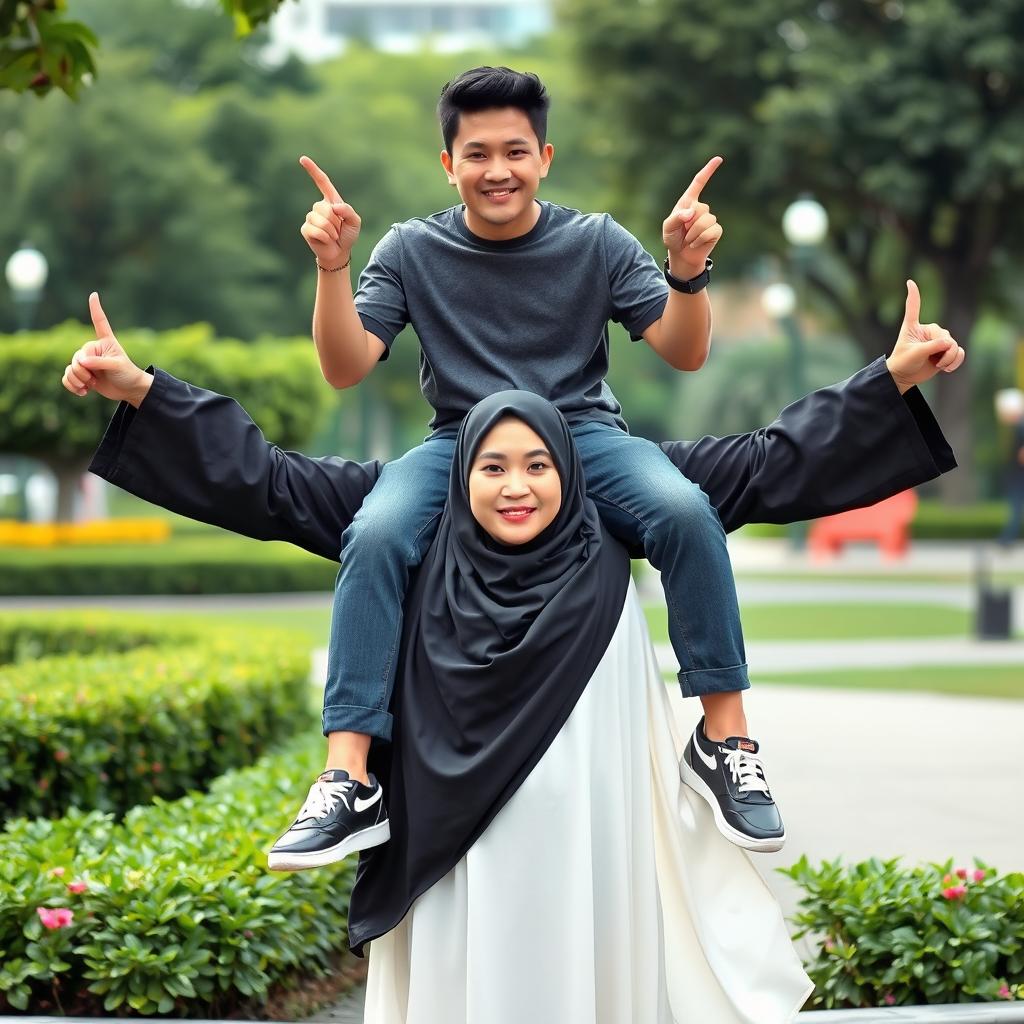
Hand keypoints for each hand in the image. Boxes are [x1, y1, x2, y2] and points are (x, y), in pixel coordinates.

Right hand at [61, 293, 151, 406]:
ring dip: (76, 380)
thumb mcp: (117, 367)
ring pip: (70, 369)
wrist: (129, 389)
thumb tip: (81, 362)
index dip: (96, 309)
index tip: (94, 294)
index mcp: (105, 342)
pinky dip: (71, 386)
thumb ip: (100, 363)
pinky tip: (83, 392)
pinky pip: (67, 378)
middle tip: (93, 380)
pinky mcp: (82, 374)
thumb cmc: (128, 374)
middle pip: (76, 358)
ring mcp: (86, 362)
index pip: (100, 323)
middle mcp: (93, 350)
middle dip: (81, 371)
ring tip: (89, 386)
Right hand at [299, 155, 361, 269]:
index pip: (322, 182)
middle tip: (338, 230)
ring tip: (333, 236)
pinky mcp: (306, 229)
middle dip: (335, 222)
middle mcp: (319, 207)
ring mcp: (311, 217)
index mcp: (331, 201)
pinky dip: (325, 237)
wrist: (340, 252)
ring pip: (320, 220)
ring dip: (331, 231)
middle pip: (324, 208)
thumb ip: (348, 211)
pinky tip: (326, 241)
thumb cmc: (348, 235)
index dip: (313, 170)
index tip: (303, 159)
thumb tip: (334, 207)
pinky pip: (315, 230)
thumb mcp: (355, 222)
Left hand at [662, 156, 723, 279]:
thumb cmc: (673, 239)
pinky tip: (695, 243)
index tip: (718, 159)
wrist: (681, 256)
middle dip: (689, 223)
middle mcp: (700, 208)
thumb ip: (676, 217)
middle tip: (683, 232)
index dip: (708, 170)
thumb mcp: (668, 227)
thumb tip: (691, 211)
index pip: (699, 183)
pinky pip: (711, 230)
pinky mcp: (716, 230)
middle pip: (700, 208)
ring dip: (693, 233)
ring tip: (688, 239)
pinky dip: (700, 239)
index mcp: (688, 202)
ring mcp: (710, 219)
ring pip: (705, 220)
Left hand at [886, 280, 964, 394]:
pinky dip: (956, 361)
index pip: (914, 309)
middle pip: (946, 337)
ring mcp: (939, 340)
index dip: (913, 295)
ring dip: (949, 358)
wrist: (905, 376)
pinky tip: (948, 368)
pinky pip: (960, 353)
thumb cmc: (903, 362)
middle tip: (933, 361)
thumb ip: (931, 347)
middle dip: (943, 352)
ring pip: (955, 346)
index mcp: (914, 327)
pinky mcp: (946, 350)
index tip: (910, 282)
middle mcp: (928, 331)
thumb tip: (949, 343)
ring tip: (938, 365)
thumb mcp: (914, 354)